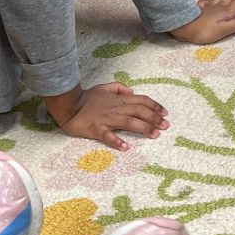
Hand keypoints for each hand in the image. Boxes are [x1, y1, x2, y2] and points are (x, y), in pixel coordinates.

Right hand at [45, 82, 168, 151]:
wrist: (68, 105)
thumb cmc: (86, 98)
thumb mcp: (104, 87)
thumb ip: (119, 88)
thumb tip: (132, 91)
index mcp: (119, 99)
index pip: (141, 101)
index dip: (154, 106)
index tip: (165, 113)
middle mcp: (116, 108)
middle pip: (139, 112)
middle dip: (154, 118)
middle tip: (166, 126)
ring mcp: (107, 119)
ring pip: (129, 122)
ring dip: (143, 128)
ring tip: (155, 135)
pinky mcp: (96, 129)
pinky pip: (108, 136)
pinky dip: (117, 141)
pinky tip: (126, 147)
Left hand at [170, 0, 234, 43]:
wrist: (183, 25)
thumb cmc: (203, 31)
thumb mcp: (222, 31)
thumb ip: (234, 26)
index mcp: (225, 12)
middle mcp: (218, 6)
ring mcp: (208, 5)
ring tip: (232, 2)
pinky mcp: (199, 7)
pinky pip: (209, 1)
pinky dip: (214, 2)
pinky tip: (213, 5)